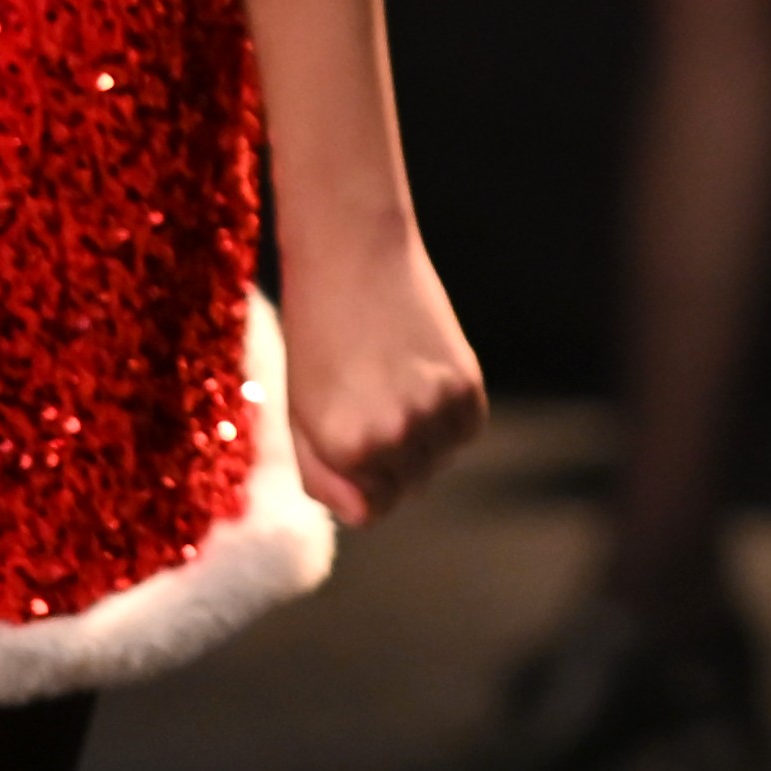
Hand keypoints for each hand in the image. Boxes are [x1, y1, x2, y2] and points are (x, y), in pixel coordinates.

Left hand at [276, 243, 488, 526]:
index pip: (368, 511)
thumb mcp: (301, 415)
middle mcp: (395, 438)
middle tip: (366, 402)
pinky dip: (448, 415)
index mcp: (345, 450)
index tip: (343, 436)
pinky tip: (422, 374)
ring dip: (420, 439)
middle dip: (387, 463)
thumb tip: (366, 512)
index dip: (354, 479)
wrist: (353, 258)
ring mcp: (437, 412)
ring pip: (437, 461)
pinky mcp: (469, 386)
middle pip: (406, 490)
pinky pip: (465, 431)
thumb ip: (325, 476)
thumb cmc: (315, 337)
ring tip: (393, 385)